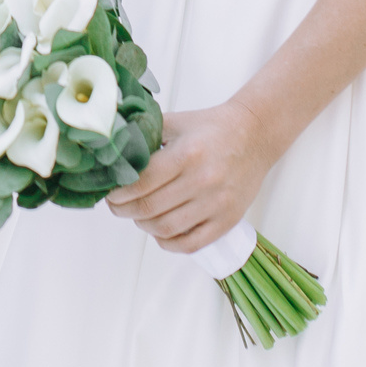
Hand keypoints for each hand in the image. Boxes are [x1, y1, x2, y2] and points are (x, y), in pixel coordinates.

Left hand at [105, 101, 278, 254]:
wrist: (255, 135)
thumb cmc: (212, 128)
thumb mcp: (175, 122)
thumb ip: (145, 134)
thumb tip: (112, 150)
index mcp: (186, 154)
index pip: (141, 183)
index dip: (118, 192)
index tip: (110, 192)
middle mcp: (202, 180)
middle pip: (149, 208)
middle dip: (124, 210)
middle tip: (117, 205)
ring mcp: (216, 204)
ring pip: (166, 229)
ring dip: (143, 226)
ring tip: (138, 215)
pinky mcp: (227, 220)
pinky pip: (191, 244)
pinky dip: (169, 243)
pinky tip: (161, 233)